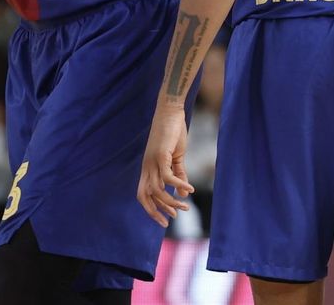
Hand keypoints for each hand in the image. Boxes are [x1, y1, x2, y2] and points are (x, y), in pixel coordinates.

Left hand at [136, 104, 192, 227]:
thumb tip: (184, 195)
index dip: (151, 209)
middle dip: (156, 210)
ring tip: (185, 206)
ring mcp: (152, 161)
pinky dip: (179, 184)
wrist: (170, 112)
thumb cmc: (173, 134)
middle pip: (145, 195)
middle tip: (172, 219)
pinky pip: (168, 176)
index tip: (164, 221)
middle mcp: (147, 166)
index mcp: (148, 168)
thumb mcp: (177, 158)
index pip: (143, 194)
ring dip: (171, 201)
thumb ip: (179, 176)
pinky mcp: (161, 155)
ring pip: (158, 189)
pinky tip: (190, 189)